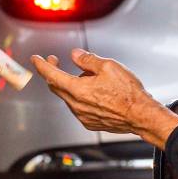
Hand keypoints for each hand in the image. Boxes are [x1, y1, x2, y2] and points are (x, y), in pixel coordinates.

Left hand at [31, 49, 177, 148]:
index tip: (36, 59)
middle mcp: (76, 104)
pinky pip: (78, 107)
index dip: (41, 65)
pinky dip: (80, 97)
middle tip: (55, 61)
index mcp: (77, 89)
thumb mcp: (109, 67)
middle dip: (53, 72)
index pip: (51, 75)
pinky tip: (95, 93)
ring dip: (70, 85)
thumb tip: (75, 55)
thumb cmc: (128, 93)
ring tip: (91, 78)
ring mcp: (81, 115)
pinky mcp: (89, 123)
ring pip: (68, 97)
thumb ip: (87, 60)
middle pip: (55, 86)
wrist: (141, 116)